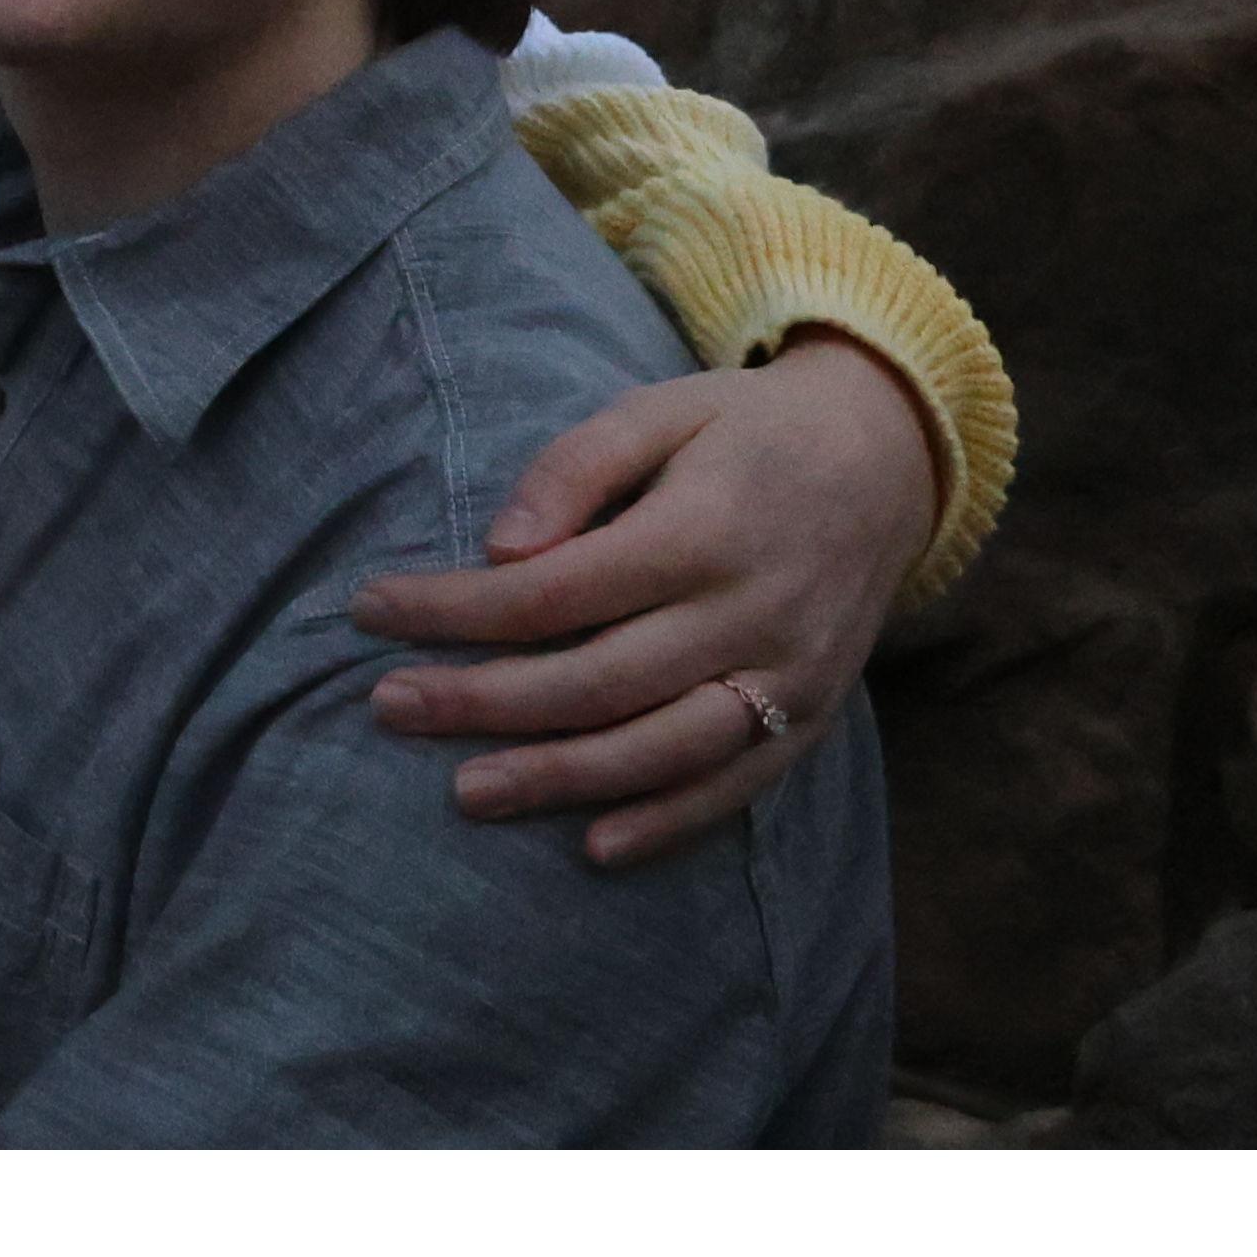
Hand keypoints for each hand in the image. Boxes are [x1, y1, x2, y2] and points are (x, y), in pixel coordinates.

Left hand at [349, 331, 944, 870]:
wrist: (885, 462)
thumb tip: (500, 552)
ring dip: (560, 779)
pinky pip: (737, 787)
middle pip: (598, 679)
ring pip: (662, 749)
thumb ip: (574, 468)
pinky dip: (667, 824)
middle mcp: (751, 611)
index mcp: (702, 529)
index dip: (456, 608)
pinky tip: (594, 847)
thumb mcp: (658, 409)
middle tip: (389, 708)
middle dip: (483, 701)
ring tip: (466, 793)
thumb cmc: (743, 431)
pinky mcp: (813, 717)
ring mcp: (789, 675)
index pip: (554, 590)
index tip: (371, 608)